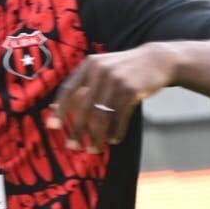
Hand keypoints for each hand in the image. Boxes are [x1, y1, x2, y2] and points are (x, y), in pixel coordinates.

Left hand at [47, 43, 174, 152]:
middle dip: (77, 130)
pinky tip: (113, 140)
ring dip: (97, 136)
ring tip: (94, 149)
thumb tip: (55, 108)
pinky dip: (115, 131)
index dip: (59, 110)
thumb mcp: (102, 70)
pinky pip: (119, 117)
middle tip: (73, 146)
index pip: (68, 90)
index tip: (53, 127)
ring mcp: (117, 80)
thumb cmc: (123, 70)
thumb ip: (82, 86)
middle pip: (83, 107)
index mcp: (89, 66)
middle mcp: (100, 71)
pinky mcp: (132, 89)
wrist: (156, 60)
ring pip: (101, 116)